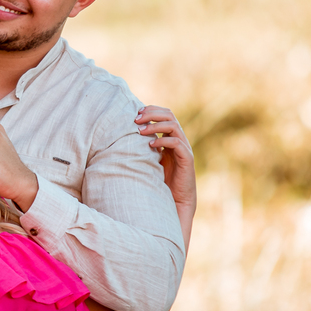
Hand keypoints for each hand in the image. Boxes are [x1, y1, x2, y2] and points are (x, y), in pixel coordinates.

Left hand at [136, 105, 196, 227]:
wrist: (176, 199)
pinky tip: (150, 144)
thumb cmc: (161, 180)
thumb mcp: (149, 159)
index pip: (164, 114)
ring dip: (155, 125)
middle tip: (136, 119)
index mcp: (171, 137)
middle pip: (169, 115)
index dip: (151, 110)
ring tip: (141, 131)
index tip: (135, 113)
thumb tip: (123, 136)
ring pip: (173, 126)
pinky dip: (163, 140)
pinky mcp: (187, 158)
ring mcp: (184, 148)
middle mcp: (179, 139)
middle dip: (152, 114)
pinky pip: (177, 143)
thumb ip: (143, 146)